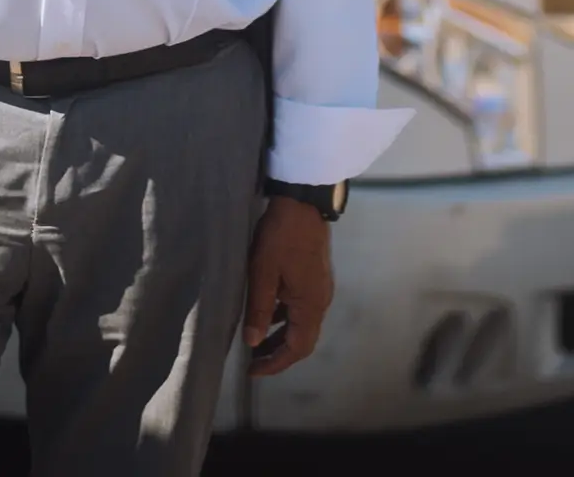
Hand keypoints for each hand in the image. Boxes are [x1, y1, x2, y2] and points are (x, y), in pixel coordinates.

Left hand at [242, 196, 333, 376]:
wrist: (302, 202)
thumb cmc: (281, 237)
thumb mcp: (263, 273)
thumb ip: (259, 309)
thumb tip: (252, 342)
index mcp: (310, 306)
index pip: (297, 349)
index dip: (275, 363)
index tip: (253, 371)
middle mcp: (320, 302)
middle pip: (302, 340)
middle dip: (278, 353)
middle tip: (253, 361)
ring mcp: (320, 288)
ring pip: (302, 324)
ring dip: (281, 335)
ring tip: (257, 340)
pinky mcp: (315, 276)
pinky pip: (301, 307)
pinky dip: (285, 316)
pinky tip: (269, 311)